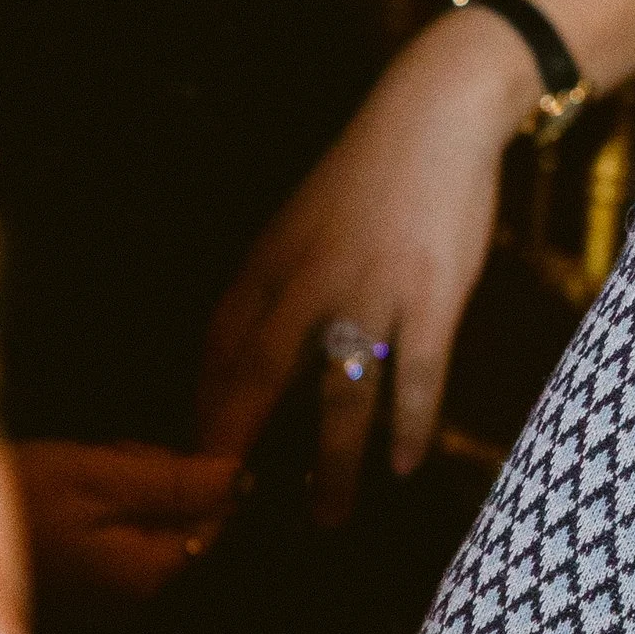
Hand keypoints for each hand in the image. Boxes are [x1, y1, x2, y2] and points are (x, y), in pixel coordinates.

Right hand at [14, 440, 243, 618]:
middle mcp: (135, 600)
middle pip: (179, 522)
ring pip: (144, 525)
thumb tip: (242, 479)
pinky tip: (61, 494)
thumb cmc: (15, 503)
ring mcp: (104, 601)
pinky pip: (111, 541)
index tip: (144, 455)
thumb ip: (174, 482)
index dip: (191, 474)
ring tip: (74, 472)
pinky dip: (96, 511)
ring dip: (121, 489)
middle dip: (151, 480)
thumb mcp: (95, 479)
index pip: (213, 519)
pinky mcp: (78, 591)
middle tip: (102, 459)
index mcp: (149, 574)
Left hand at [196, 3, 538, 516]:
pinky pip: (416, 381)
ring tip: (326, 516)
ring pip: (340, 399)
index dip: (205, 408)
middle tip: (232, 512)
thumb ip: (280, 283)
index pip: (220, 349)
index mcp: (271, 262)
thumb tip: (256, 349)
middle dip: (241, 452)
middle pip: (259, 384)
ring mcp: (371, 295)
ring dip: (331, 466)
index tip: (199, 459)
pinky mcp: (430, 300)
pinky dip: (410, 428)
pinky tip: (405, 465)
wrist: (435, 117)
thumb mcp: (303, 221)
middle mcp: (309, 283)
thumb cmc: (372, 173)